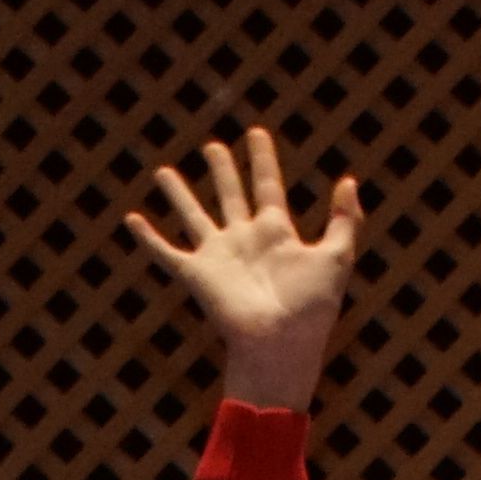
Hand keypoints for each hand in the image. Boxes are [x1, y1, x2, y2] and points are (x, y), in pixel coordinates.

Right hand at [125, 127, 366, 413]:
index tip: (256, 134)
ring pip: (194, 215)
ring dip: (178, 194)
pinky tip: (131, 220)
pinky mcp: (197, 275)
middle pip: (230, 195)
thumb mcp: (337, 257)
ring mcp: (218, 257)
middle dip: (223, 170)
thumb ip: (344, 220)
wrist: (280, 346)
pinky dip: (148, 238)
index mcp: (276, 233)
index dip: (262, 159)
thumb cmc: (311, 309)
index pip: (268, 186)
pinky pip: (166, 253)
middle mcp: (244, 240)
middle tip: (213, 146)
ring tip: (163, 171)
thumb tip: (349, 180)